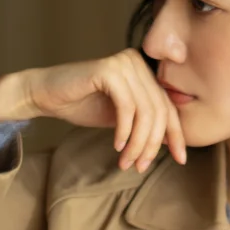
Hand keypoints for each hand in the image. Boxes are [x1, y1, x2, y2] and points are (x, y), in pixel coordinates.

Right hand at [15, 50, 187, 170]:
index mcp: (144, 72)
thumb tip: (173, 142)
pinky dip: (124, 131)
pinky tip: (117, 146)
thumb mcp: (123, 119)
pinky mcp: (108, 69)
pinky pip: (127, 108)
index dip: (177, 135)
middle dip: (152, 145)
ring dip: (137, 143)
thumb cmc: (83, 105)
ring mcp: (123, 63)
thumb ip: (145, 124)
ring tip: (127, 162)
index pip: (168, 107)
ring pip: (145, 112)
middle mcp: (137, 63)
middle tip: (140, 167)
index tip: (181, 160)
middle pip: (159, 111)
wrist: (48, 95)